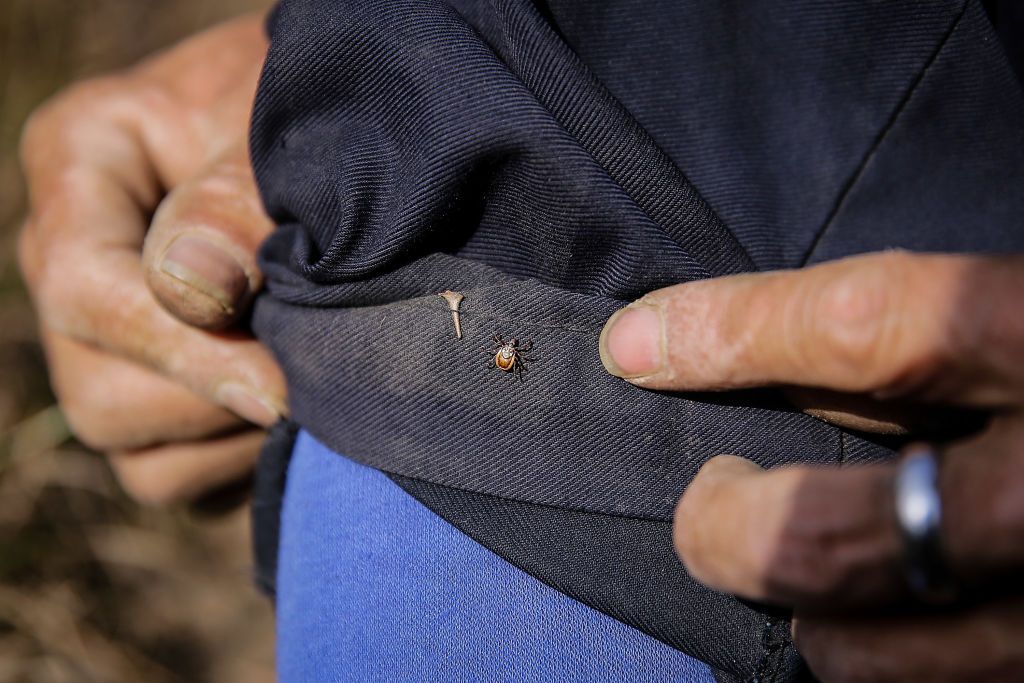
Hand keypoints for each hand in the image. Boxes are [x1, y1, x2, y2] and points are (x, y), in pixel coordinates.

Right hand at [18, 15, 284, 504]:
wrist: (335, 118)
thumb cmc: (304, 107)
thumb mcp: (273, 127)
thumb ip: (235, 203)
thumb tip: (198, 294)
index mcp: (80, 164)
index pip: (86, 288)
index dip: (182, 351)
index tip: (281, 387)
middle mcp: (74, 264)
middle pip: (99, 395)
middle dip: (215, 403)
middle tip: (316, 382)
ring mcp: (110, 339)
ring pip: (137, 454)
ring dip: (234, 441)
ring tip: (316, 391)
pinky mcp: (157, 395)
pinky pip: (178, 476)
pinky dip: (241, 462)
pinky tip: (302, 412)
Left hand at [599, 251, 1023, 680]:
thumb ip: (914, 323)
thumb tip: (729, 333)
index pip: (869, 332)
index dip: (732, 333)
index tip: (639, 343)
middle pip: (827, 538)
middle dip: (724, 526)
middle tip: (710, 495)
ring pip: (864, 650)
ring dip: (800, 607)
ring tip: (808, 561)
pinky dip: (872, 646)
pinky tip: (876, 607)